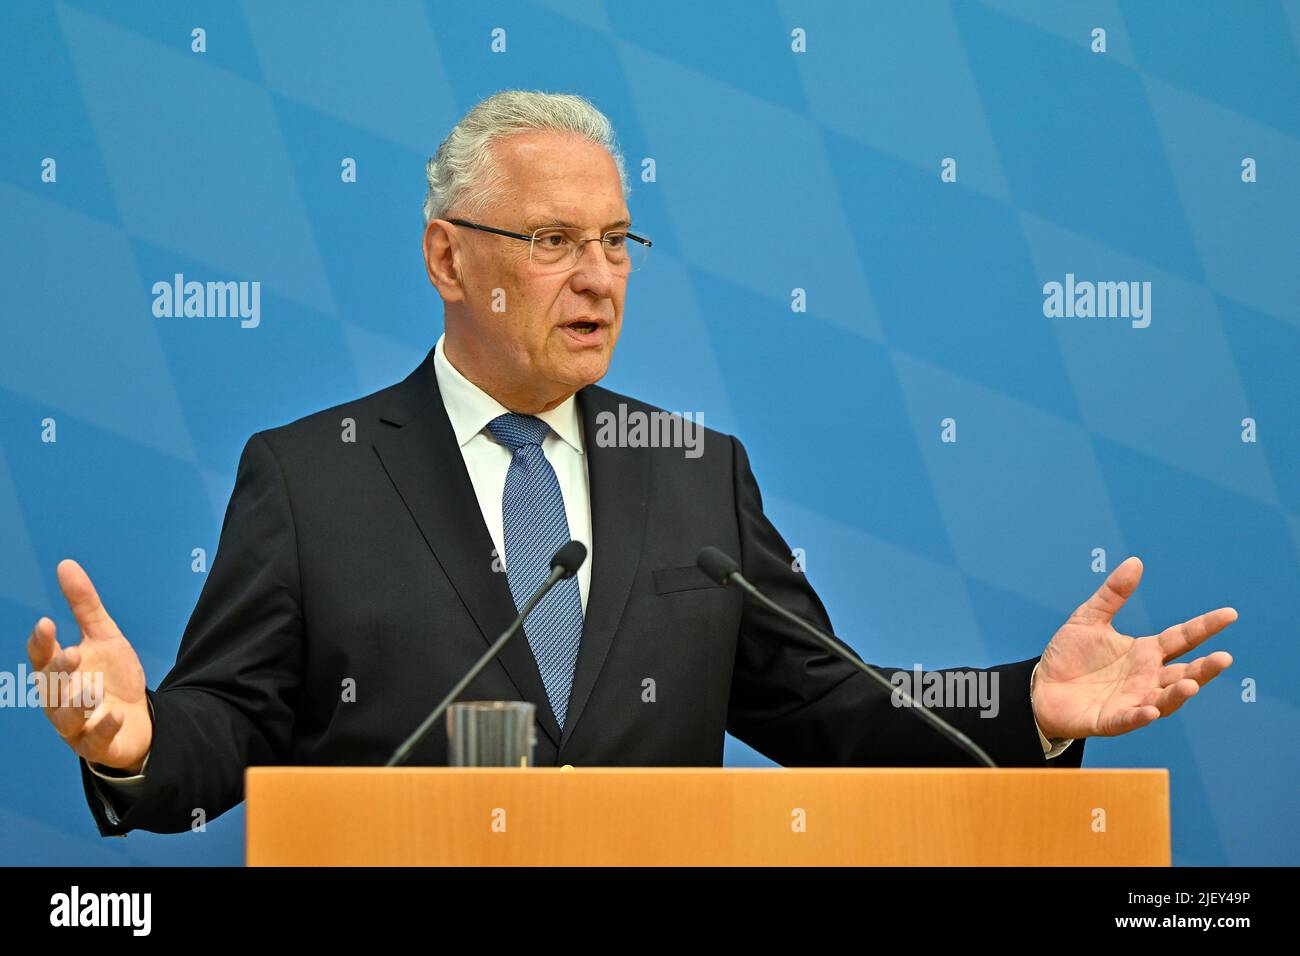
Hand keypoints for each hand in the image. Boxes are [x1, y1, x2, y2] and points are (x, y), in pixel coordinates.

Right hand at [27, 559, 152, 772]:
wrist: (138, 718)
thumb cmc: (112, 676)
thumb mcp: (104, 636)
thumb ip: (85, 605)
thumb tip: (65, 564)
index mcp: (58, 672)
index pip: (42, 656)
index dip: (42, 643)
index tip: (48, 623)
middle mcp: (60, 700)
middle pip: (51, 687)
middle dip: (60, 671)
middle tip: (73, 654)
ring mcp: (77, 726)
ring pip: (67, 718)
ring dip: (77, 703)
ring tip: (91, 687)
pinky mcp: (98, 745)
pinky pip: (96, 740)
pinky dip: (103, 728)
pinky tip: (113, 715)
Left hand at [1032, 557, 1235, 739]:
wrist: (1040, 688)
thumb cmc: (1068, 656)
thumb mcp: (1088, 618)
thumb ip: (1112, 594)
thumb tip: (1135, 562)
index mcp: (1144, 652)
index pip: (1181, 638)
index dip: (1204, 627)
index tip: (1230, 614)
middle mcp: (1145, 678)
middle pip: (1182, 672)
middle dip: (1204, 668)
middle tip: (1224, 658)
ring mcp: (1131, 700)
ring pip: (1163, 699)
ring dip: (1178, 694)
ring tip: (1192, 684)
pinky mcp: (1110, 720)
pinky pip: (1129, 719)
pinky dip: (1140, 716)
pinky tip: (1150, 711)